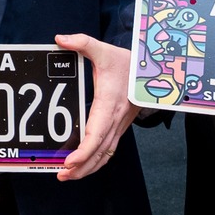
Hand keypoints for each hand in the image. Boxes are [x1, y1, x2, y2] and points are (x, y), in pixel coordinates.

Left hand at [55, 33, 133, 180]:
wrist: (155, 68)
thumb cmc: (129, 62)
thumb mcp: (104, 50)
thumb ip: (82, 43)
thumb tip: (60, 39)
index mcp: (110, 105)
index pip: (96, 135)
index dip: (83, 152)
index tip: (70, 162)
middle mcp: (116, 120)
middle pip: (99, 152)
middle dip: (81, 167)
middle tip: (61, 175)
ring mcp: (120, 126)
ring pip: (105, 155)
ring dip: (88, 168)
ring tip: (68, 175)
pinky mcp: (120, 127)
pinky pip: (108, 150)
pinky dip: (96, 161)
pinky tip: (83, 166)